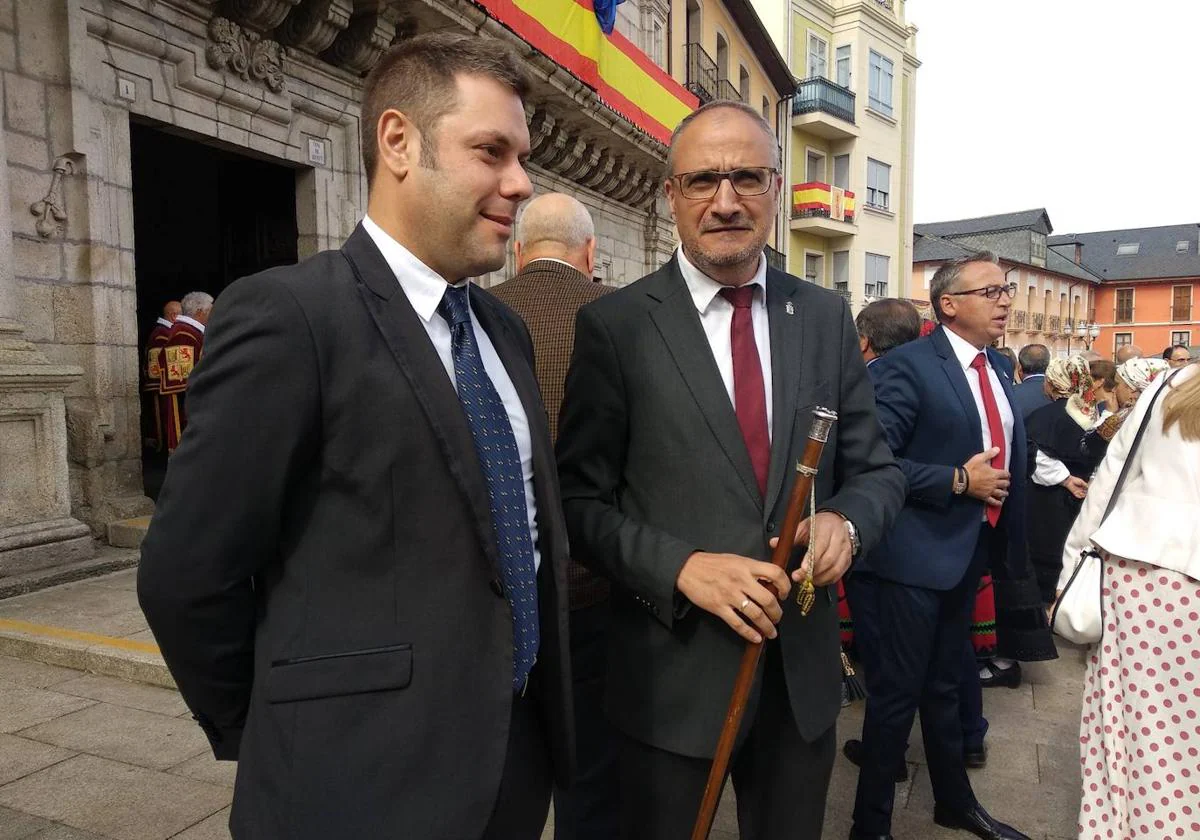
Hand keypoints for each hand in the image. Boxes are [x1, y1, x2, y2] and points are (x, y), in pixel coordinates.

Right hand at [675, 552, 791, 643]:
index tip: (785, 594)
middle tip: (778, 617)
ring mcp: (729, 595)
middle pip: (768, 599)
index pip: (775, 573)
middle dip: (777, 612)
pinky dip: (749, 633)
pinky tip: (756, 638)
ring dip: (767, 626)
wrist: (687, 568)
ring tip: (771, 632)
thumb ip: (753, 569)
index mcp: (747, 566)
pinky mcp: (719, 607)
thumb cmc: (713, 563)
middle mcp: (741, 580)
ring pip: (756, 615)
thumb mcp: (736, 560)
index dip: (785, 586)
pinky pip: (738, 624)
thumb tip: (771, 582)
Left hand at [770, 511, 852, 586]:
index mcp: (825, 528)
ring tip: (806, 581)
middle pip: (828, 559)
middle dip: (813, 572)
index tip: (801, 569)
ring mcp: (845, 550)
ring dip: (820, 578)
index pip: (819, 546)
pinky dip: (827, 580)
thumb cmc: (819, 525)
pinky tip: (817, 581)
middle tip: (799, 578)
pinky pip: (839, 574)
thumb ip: (791, 536)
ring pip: (835, 569)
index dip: (810, 560)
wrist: (839, 522)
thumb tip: (773, 543)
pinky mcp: (848, 560)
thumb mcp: (805, 526)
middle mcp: (838, 539)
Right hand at [963, 448, 1009, 505]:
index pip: (1006, 474)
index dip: (1007, 474)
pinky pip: (993, 501)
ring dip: (1004, 492)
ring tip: (1005, 492)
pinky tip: (1000, 503)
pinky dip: (998, 502)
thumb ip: (989, 454)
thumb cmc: (971, 469)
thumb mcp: (979, 458)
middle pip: (1005, 484)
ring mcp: (990, 490)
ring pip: (1001, 493)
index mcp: (995, 473)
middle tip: (1006, 482)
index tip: (1006, 474)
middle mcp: (994, 483)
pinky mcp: (985, 496)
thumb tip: (998, 449)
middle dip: (1006, 483)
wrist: (962, 480)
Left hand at [1060, 476, 1087, 499]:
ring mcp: (1077, 491)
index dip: (1088, 490)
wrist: (1069, 481)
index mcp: (1082, 486)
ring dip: (1084, 495)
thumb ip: (1085, 484)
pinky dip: (1080, 497)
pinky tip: (1082, 496)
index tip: (1090, 491)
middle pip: (1084, 492)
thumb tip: (1088, 487)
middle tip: (1088, 493)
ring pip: (1082, 495)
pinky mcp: (1075, 493)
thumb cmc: (1074, 480)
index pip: (1086, 489)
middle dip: (1086, 493)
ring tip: (1086, 494)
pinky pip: (1078, 496)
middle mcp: (1080, 489)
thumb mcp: (1081, 481)